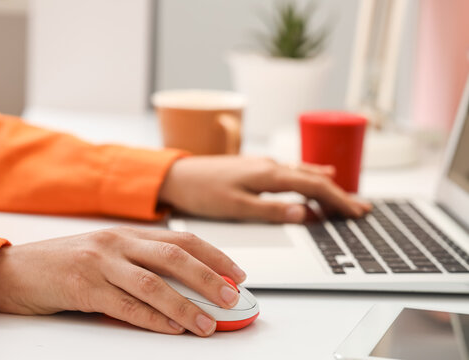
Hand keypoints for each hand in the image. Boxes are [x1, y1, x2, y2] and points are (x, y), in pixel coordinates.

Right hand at [0, 227, 245, 336]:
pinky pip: (125, 306)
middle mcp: (117, 243)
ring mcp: (100, 263)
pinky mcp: (83, 287)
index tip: (236, 273)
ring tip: (207, 324)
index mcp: (126, 233)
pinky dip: (153, 319)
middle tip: (231, 297)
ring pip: (153, 284)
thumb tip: (184, 281)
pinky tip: (172, 328)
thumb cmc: (64, 263)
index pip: (181, 239)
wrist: (14, 270)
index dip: (213, 255)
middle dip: (208, 278)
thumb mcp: (106, 252)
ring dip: (185, 305)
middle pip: (174, 257)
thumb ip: (140, 260)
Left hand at [159, 156, 370, 222]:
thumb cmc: (202, 192)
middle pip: (315, 177)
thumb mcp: (236, 207)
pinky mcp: (255, 168)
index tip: (357, 212)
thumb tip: (306, 214)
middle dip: (339, 193)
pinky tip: (316, 175)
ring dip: (326, 185)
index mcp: (269, 174)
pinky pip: (291, 171)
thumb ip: (271, 210)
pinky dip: (309, 178)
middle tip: (361, 208)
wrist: (177, 175)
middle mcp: (270, 165)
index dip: (338, 199)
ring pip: (304, 173)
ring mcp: (263, 164)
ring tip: (345, 197)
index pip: (314, 185)